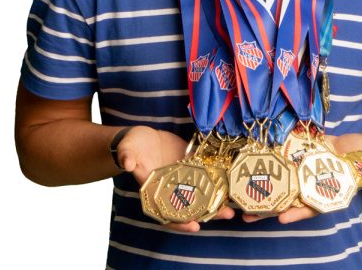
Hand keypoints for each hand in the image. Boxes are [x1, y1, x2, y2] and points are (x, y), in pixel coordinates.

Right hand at [115, 126, 235, 231]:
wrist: (142, 135)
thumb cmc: (132, 146)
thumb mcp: (127, 150)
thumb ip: (127, 157)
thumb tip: (127, 164)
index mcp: (154, 191)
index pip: (167, 212)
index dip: (180, 222)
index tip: (194, 227)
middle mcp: (171, 188)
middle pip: (190, 205)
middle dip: (208, 212)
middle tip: (226, 215)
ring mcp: (183, 177)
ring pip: (201, 191)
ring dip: (217, 197)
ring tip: (233, 202)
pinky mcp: (191, 164)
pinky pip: (205, 172)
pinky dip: (217, 177)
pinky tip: (232, 178)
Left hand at [241, 133, 361, 224]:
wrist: (357, 144)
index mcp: (327, 193)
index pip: (310, 207)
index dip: (297, 213)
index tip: (283, 219)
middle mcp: (310, 185)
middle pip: (286, 200)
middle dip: (267, 209)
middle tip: (246, 216)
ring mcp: (300, 172)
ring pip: (277, 184)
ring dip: (258, 191)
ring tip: (235, 199)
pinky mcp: (294, 156)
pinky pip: (277, 161)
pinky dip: (261, 165)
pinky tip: (242, 167)